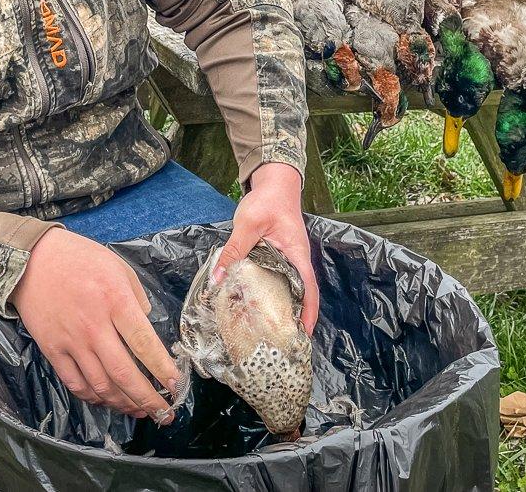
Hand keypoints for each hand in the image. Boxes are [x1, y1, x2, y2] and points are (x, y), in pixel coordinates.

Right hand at [11, 227, 177, 421]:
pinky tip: (107, 400)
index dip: (162, 369)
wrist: (32, 259)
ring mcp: (71, 341)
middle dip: (147, 398)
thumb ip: (137, 299)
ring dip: (123, 403)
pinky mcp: (53, 350)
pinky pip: (75, 383)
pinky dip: (93, 397)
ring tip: (140, 410)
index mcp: (115, 301)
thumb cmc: (80, 258)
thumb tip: (146, 327)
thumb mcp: (119, 267)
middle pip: (124, 373)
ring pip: (100, 385)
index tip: (175, 386)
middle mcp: (94, 326)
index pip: (144, 344)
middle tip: (164, 413)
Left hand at [212, 163, 319, 334]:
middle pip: (301, 295)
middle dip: (294, 319)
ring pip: (289, 289)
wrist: (275, 182)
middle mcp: (297, 261)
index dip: (308, 315)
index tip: (303, 337)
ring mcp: (289, 259)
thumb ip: (234, 251)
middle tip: (281, 343)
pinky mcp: (279, 257)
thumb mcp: (248, 224)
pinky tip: (256, 304)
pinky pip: (278, 279)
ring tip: (269, 331)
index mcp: (298, 256)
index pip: (309, 290)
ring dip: (283, 308)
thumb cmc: (268, 200)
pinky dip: (272, 294)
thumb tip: (217, 279)